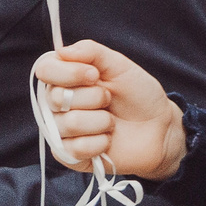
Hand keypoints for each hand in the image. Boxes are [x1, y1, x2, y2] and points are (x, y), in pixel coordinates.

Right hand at [33, 40, 186, 178]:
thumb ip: (92, 52)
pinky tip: (108, 140)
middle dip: (94, 97)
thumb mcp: (120, 66)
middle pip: (56, 98)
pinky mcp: (69, 155)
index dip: (69, 72)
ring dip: (101, 121)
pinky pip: (75, 148)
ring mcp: (61, 131)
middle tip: (109, 100)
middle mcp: (57, 105)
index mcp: (65, 80)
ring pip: (69, 123)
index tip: (95, 75)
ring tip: (111, 121)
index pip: (44, 69)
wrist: (160, 127)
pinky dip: (100, 142)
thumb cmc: (139, 95)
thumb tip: (61, 50)